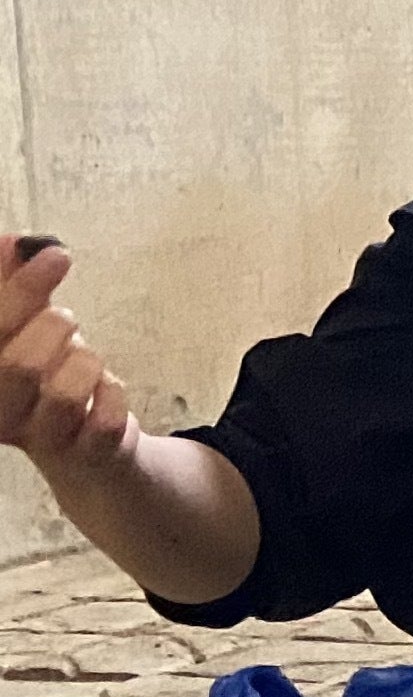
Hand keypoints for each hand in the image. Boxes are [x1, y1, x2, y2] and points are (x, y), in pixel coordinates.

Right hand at [0, 243, 140, 484]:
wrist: (85, 444)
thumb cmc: (47, 373)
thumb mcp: (25, 323)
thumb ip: (14, 283)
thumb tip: (15, 241)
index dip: (19, 288)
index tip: (55, 254)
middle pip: (17, 364)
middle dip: (54, 327)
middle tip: (67, 319)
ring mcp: (41, 440)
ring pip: (64, 393)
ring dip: (85, 362)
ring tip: (85, 362)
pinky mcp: (86, 455)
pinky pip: (106, 418)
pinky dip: (114, 392)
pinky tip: (105, 389)